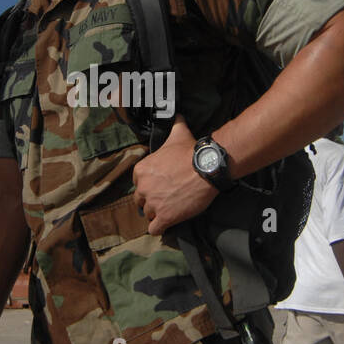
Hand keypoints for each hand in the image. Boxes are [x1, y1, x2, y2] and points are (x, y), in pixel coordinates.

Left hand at [132, 115, 218, 234]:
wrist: (206, 168)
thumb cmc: (190, 151)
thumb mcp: (178, 133)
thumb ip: (174, 123)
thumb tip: (177, 114)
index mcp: (141, 170)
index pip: (138, 184)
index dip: (149, 187)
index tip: (160, 187)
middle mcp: (143, 188)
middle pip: (141, 202)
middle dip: (152, 202)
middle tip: (166, 199)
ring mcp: (153, 204)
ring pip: (149, 215)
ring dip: (158, 215)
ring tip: (171, 210)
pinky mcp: (164, 217)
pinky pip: (154, 229)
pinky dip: (160, 228)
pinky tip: (168, 224)